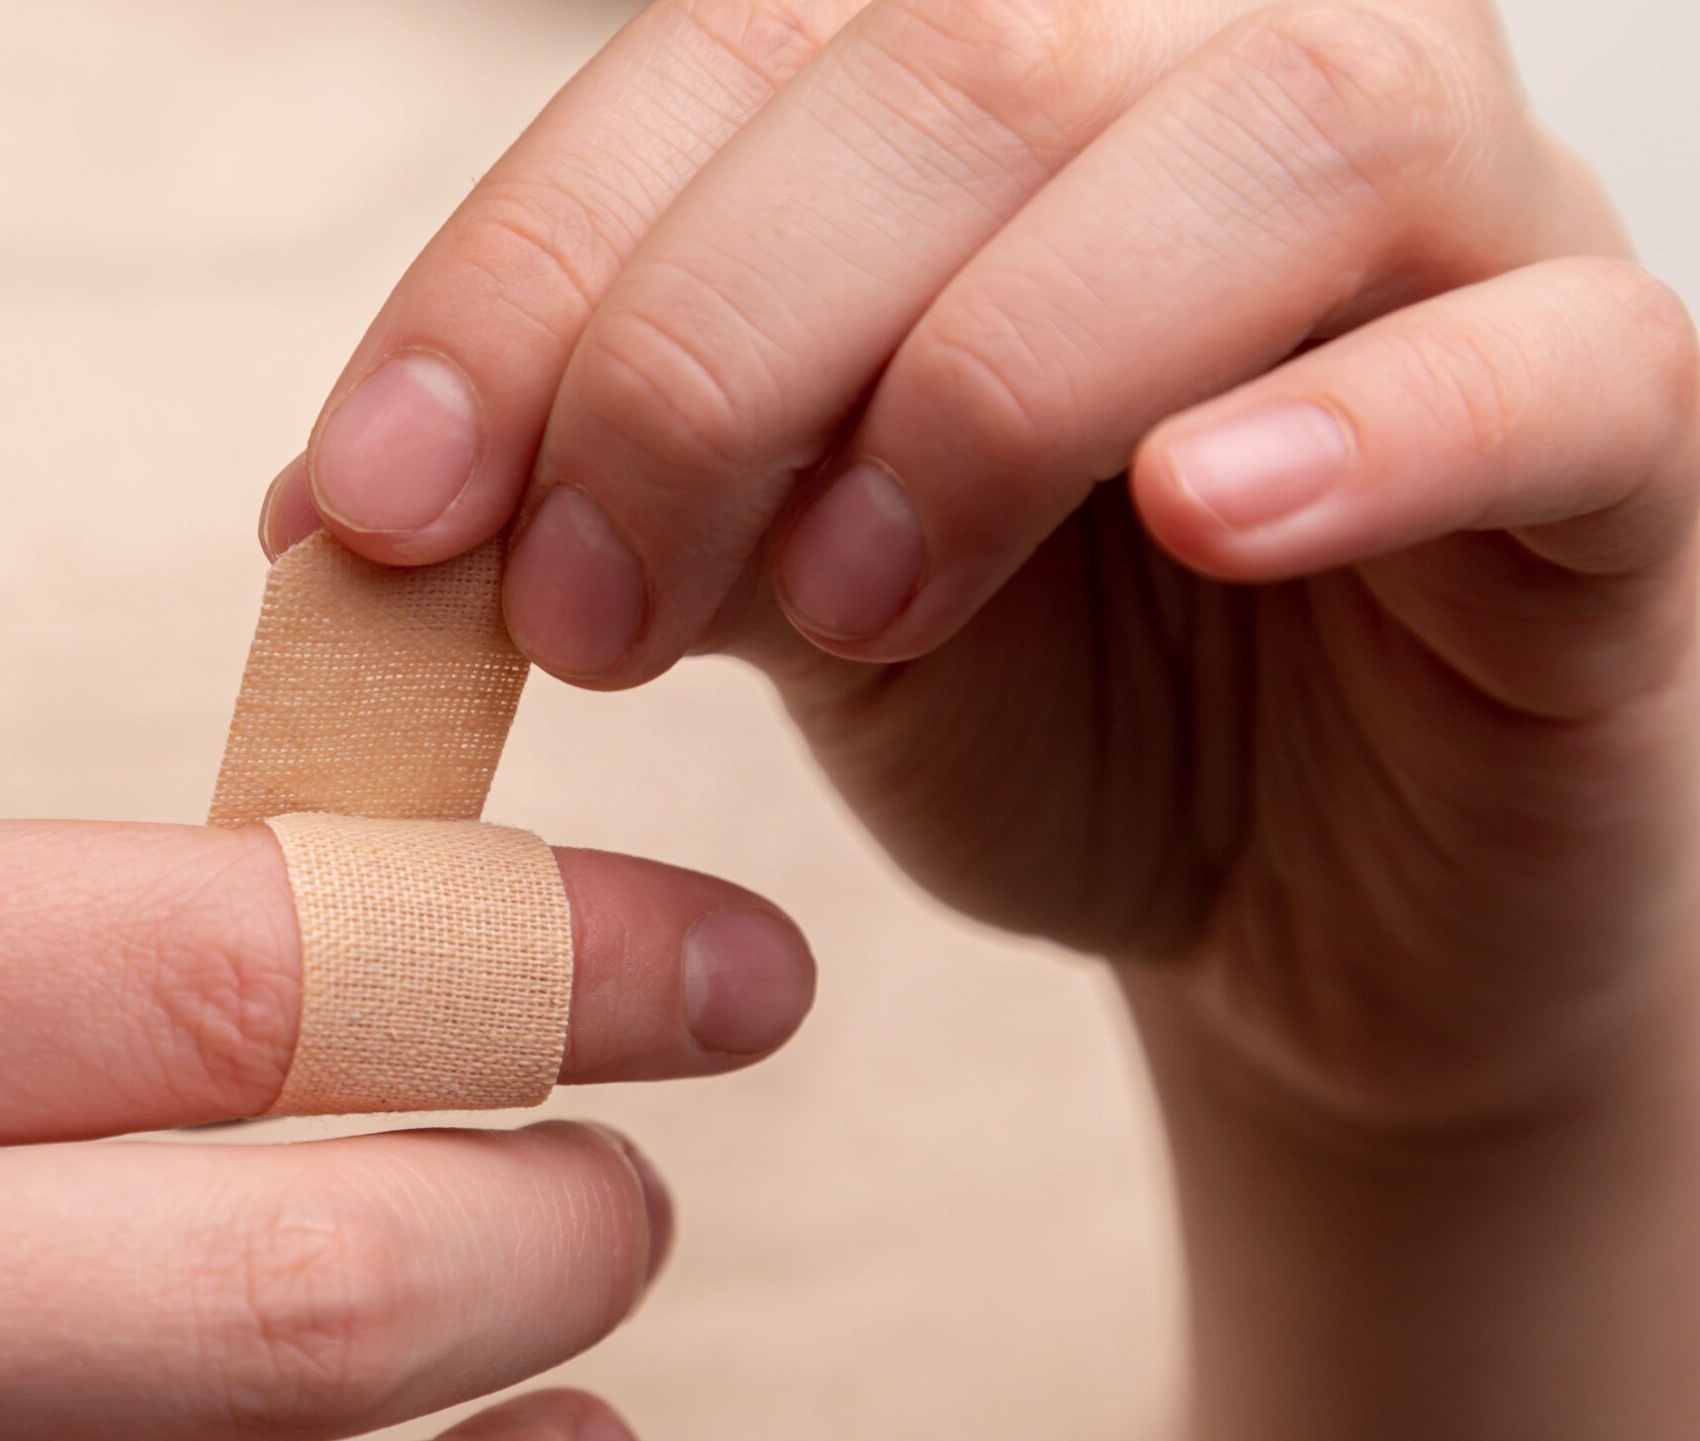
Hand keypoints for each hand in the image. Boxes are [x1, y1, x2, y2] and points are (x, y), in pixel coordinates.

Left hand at [264, 0, 1699, 1141]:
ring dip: (993, 378)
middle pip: (958, 67)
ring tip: (850, 608)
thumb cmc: (1035, 701)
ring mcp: (1461, 225)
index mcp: (992, 78)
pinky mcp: (1621, 429)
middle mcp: (1221, 75)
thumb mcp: (770, 591)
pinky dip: (1365, 426)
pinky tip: (1199, 526)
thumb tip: (329, 510)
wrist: (1291, 897)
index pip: (732, 58)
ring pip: (1263, 146)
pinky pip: (1551, 361)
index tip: (375, 508)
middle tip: (579, 613)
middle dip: (712, 351)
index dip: (530, 272)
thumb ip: (604, 498)